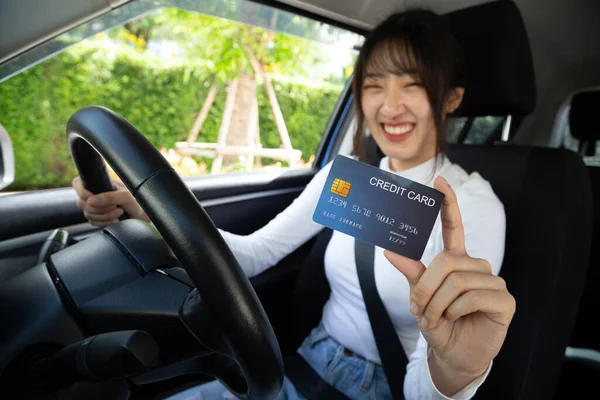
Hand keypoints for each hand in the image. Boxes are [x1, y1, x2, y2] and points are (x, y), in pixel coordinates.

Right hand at [72, 176, 149, 226]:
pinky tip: (116, 219)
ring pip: (87, 214)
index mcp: (100, 184)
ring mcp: (97, 207)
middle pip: (81, 202)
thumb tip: (91, 200)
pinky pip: (92, 222)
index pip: (78, 183)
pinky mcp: (100, 218)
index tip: (92, 198)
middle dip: (98, 208)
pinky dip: (104, 223)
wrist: (145, 216)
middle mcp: (96, 194)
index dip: (81, 192)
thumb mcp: (127, 196)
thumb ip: (110, 197)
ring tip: (119, 212)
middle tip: (115, 207)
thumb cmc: (139, 202)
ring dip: (104, 216)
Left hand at [384, 176, 514, 395]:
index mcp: (457, 262)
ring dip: (438, 304)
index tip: (439, 181)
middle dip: (426, 288)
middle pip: (446, 261)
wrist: (452, 354)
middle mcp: (476, 267)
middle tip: (419, 308)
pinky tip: (456, 319)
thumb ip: (411, 272)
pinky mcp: (504, 300)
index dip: (448, 204)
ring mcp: (493, 282)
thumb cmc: (439, 322)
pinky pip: (472, 297)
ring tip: (435, 318)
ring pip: (456, 280)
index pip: (455, 227)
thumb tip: (389, 249)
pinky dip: (455, 311)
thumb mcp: (419, 297)